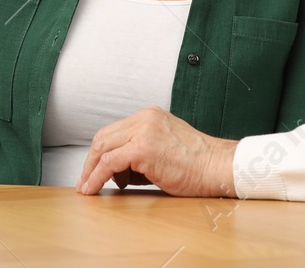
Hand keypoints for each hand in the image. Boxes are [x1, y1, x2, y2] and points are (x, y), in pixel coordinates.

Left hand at [77, 107, 236, 197]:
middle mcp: (144, 118)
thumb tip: (117, 174)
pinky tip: (93, 188)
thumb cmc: (197, 164)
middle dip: (91, 161)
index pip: (114, 131)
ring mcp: (143, 131)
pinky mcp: (142, 149)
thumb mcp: (164, 148)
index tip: (93, 169)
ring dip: (91, 170)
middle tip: (85, 181)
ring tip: (89, 188)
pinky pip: (109, 163)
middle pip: (104, 137)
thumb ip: (140, 155)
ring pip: (103, 148)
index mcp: (149, 116)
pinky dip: (97, 176)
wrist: (218, 167)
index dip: (100, 152)